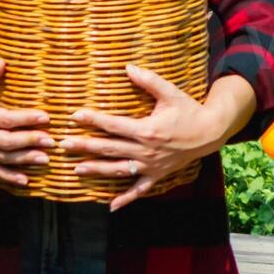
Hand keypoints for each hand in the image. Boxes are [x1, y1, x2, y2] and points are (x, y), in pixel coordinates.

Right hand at [0, 60, 52, 186]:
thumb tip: (2, 63)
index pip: (4, 118)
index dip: (24, 118)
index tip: (45, 117)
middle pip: (5, 142)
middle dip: (29, 142)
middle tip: (51, 141)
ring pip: (2, 158)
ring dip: (24, 161)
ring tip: (45, 160)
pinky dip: (8, 178)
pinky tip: (25, 181)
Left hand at [65, 66, 250, 210]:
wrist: (210, 133)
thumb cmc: (189, 111)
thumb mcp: (171, 93)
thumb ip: (149, 81)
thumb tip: (127, 67)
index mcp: (147, 130)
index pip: (113, 125)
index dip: (93, 120)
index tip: (74, 116)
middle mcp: (146, 151)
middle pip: (109, 149)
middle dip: (85, 146)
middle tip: (63, 145)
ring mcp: (151, 166)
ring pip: (118, 170)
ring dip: (97, 170)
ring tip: (76, 169)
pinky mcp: (157, 175)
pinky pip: (139, 190)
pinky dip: (126, 199)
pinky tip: (110, 206)